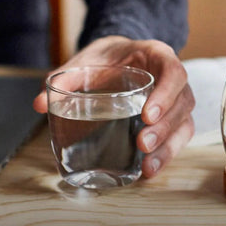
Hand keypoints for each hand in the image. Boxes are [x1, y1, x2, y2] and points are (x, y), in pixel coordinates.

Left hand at [33, 35, 194, 177]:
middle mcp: (174, 79)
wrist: (119, 57)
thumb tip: (41, 103)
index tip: (148, 114)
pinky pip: (179, 137)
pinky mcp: (172, 120)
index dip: (166, 93)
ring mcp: (176, 100)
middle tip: (142, 143)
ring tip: (147, 164)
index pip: (174, 71)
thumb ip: (67, 76)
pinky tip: (149, 170)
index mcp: (158, 56)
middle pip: (183, 102)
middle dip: (165, 126)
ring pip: (184, 123)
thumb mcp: (89, 59)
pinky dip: (166, 154)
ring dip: (168, 145)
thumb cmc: (108, 58)